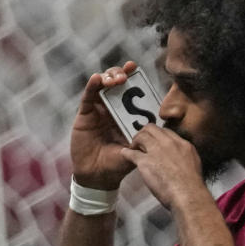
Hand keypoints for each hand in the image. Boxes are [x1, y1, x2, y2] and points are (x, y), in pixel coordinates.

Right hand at [69, 61, 137, 189]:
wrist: (99, 176)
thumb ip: (145, 136)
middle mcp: (112, 108)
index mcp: (126, 114)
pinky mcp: (85, 114)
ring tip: (116, 79)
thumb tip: (159, 124)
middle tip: (126, 76)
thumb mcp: (137, 149)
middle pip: (115, 83)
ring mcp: (98, 110)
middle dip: (121, 74)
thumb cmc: (118, 163)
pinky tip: (97, 79)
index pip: (130, 92)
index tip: (136, 69)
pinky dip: (92, 86)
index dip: (133, 79)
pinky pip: (88, 96)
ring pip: (102, 85)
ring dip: (109, 77)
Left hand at [120, 125, 208, 209]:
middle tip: (141, 142)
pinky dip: (126, 152)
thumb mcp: (194, 163)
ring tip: (133, 148)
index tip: (154, 141)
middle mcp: (168, 143)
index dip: (157, 135)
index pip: (166, 131)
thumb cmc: (192, 185)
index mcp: (182, 144)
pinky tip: (124, 154)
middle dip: (144, 133)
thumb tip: (178, 158)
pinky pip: (131, 153)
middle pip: (152, 129)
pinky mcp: (145, 162)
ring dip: (135, 141)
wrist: (187, 194)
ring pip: (141, 136)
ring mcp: (156, 151)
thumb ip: (184, 156)